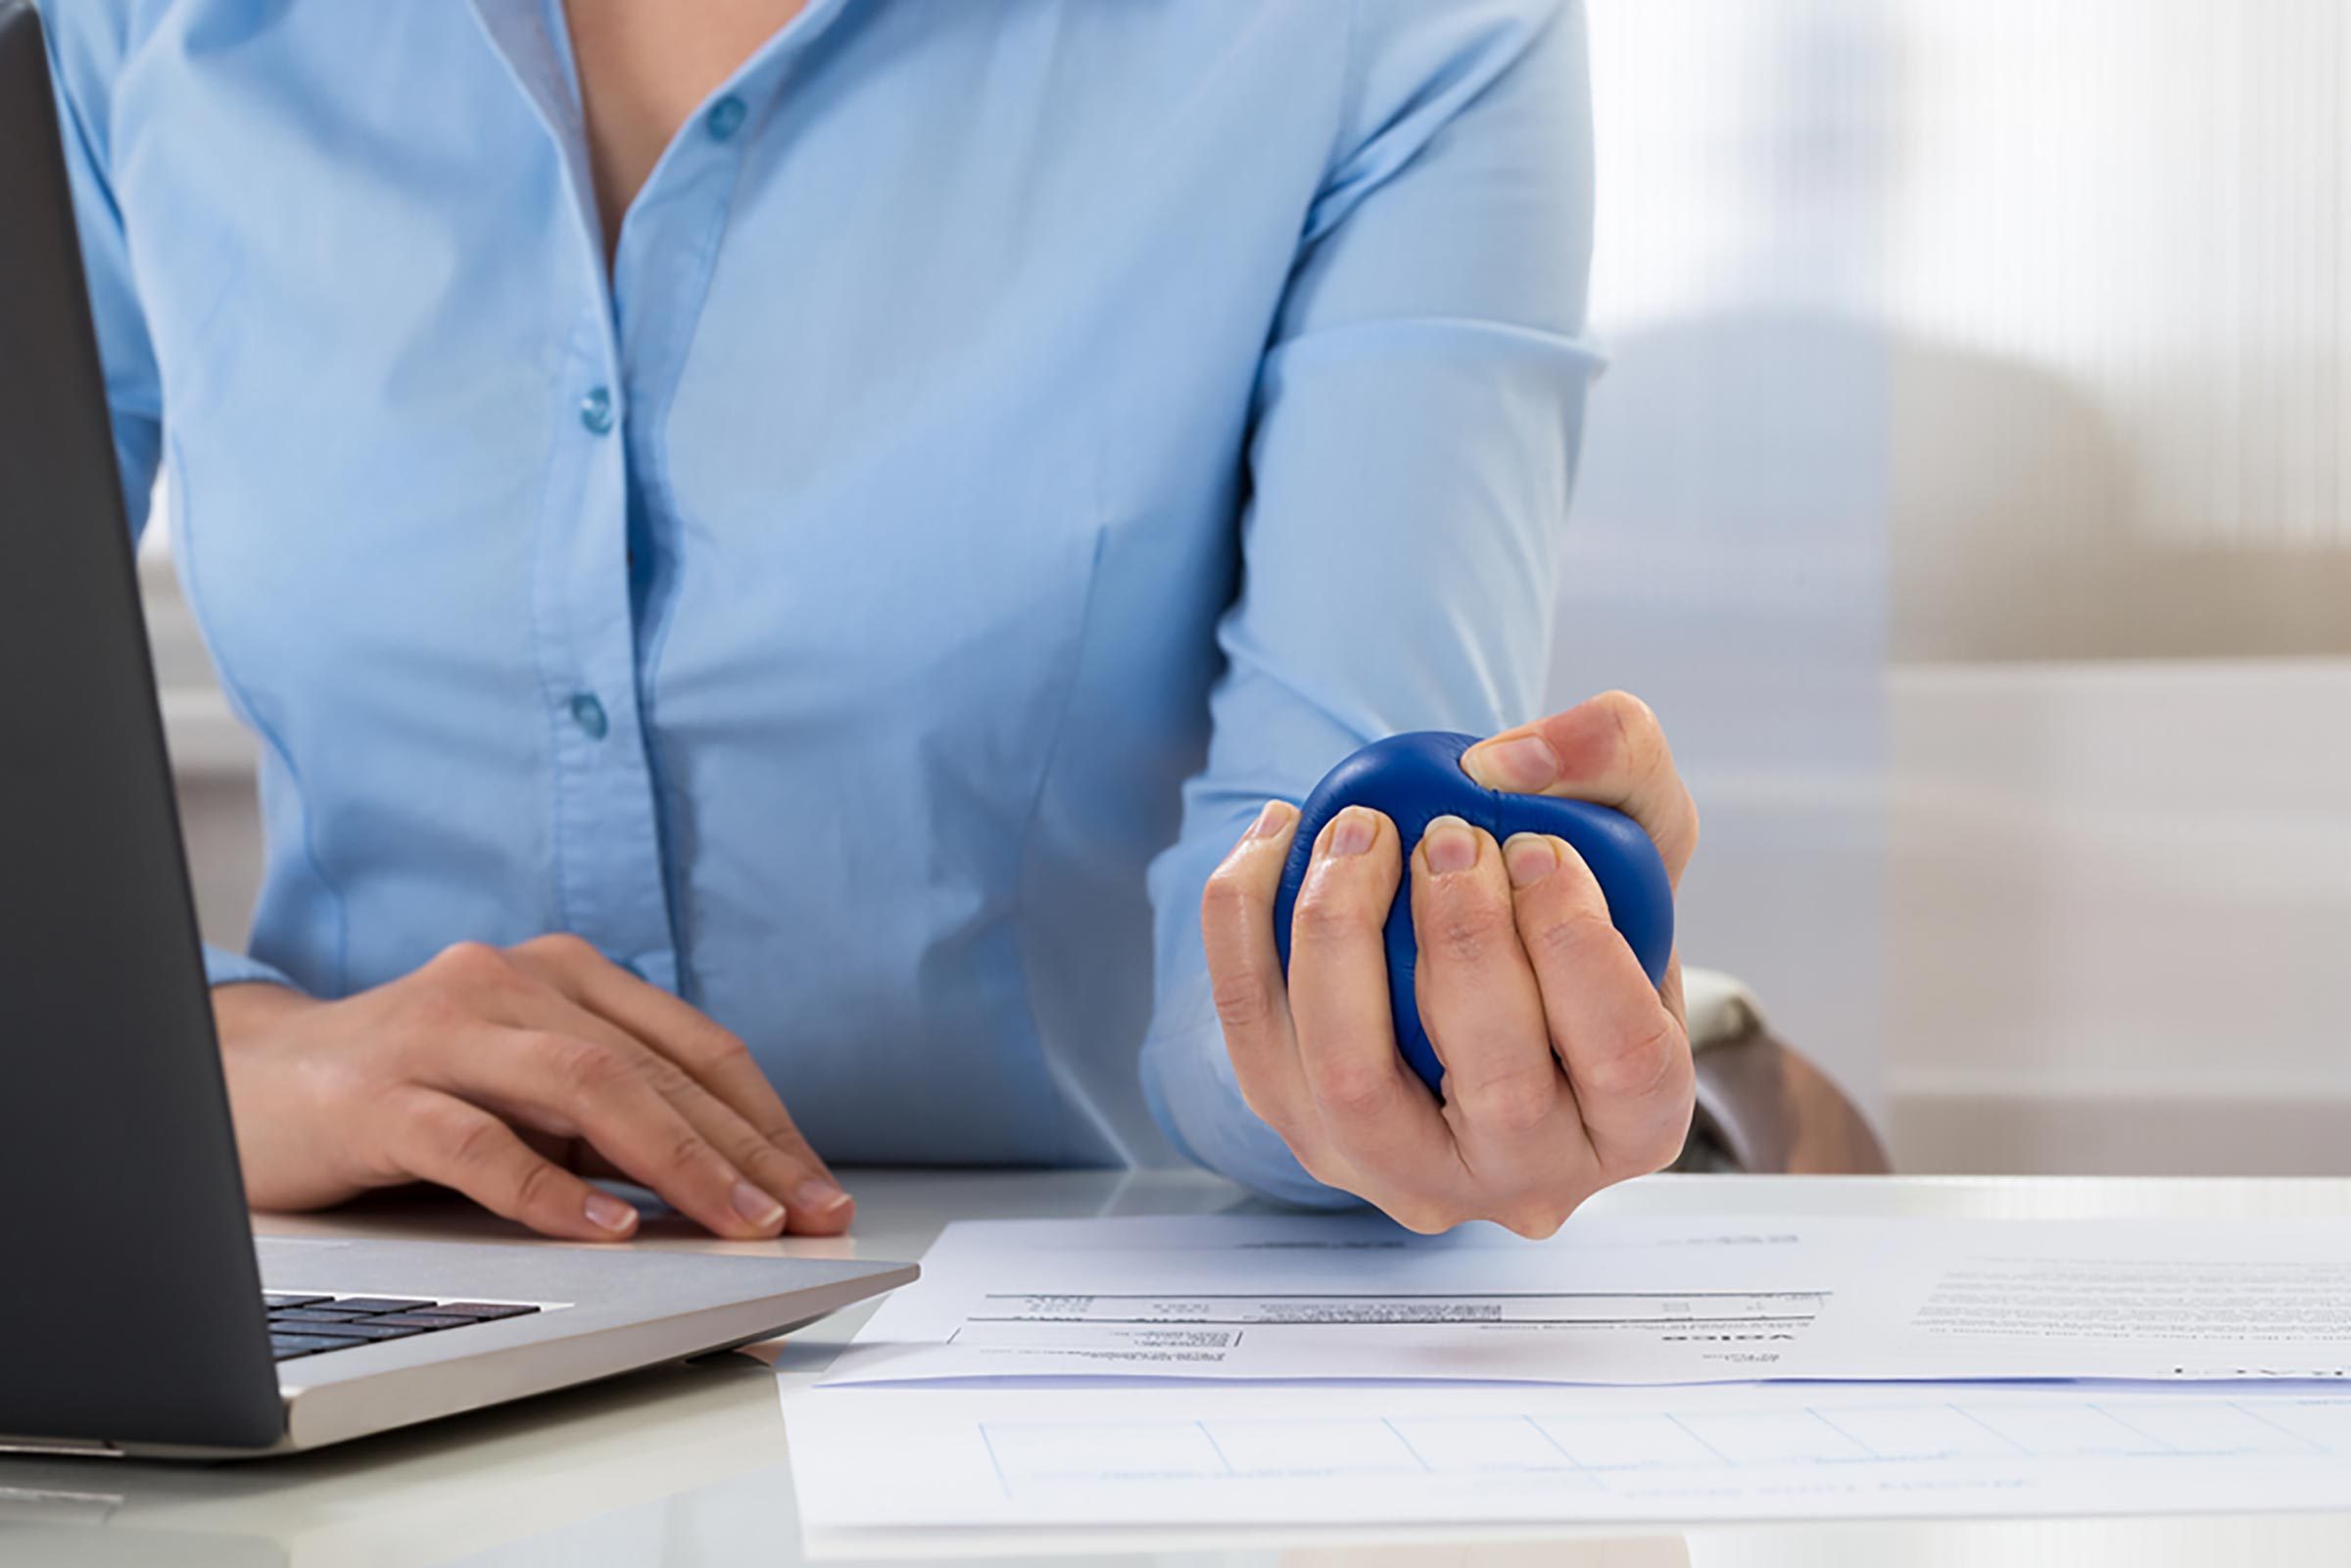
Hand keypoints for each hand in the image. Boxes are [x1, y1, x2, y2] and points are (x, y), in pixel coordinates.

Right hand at [214, 934, 851, 1240]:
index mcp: (563, 974)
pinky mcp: (377, 1095)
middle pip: (656, 1068)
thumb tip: (729, 1190)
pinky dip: (548, 1189)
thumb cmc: (407, 1090)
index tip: (820, 1192)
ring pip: (586, 1088)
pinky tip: (603, 1230)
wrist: (245, 1083)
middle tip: (803, 1221)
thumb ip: (609, 1117)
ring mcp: (441, 1031)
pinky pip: (477, 1141)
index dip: (768, 1122)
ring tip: (734, 1223)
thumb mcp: (526, 1091)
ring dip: (675, 1162)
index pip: (695, 1047)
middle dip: (744, 1152)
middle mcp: (510, 983)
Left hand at [1202, 692, 1698, 1235]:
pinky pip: (1252, 1041)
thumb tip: (1506, 765)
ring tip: (1358, 830)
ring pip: (1353, 1084)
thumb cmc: (1571, 903)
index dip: (1577, 945)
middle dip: (1464, 937)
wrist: (1476, 957)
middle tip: (1446, 836)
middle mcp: (1528, 1178)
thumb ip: (1616, 755)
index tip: (1536, 846)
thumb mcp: (1634, 818)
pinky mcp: (1311, 1140)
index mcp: (1635, 1121)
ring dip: (1344, 937)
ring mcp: (1408, 1175)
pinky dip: (1246, 927)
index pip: (1626, 1057)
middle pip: (1496, 1085)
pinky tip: (1277, 834)